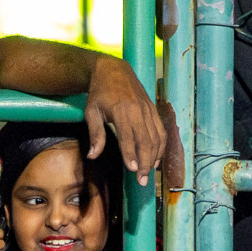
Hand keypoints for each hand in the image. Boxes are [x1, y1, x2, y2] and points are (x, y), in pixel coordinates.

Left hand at [85, 54, 165, 185]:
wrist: (113, 70)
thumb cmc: (99, 92)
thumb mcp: (91, 112)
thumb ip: (95, 134)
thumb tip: (92, 156)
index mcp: (121, 111)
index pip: (128, 138)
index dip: (131, 155)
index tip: (132, 171)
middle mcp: (138, 111)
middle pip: (146, 141)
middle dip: (144, 162)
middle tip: (142, 180)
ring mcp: (148, 110)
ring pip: (156, 137)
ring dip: (154, 157)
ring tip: (148, 173)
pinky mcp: (153, 109)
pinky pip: (161, 130)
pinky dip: (160, 146)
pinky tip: (155, 158)